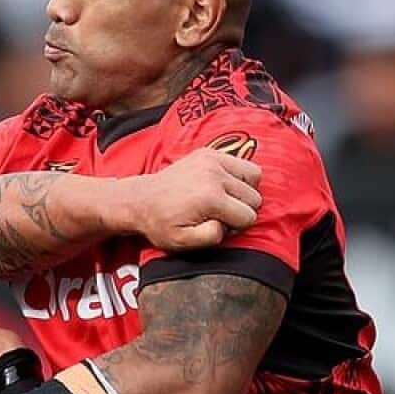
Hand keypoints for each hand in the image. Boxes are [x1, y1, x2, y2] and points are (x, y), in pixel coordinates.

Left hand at [124, 148, 262, 249]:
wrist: (140, 200)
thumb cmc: (160, 223)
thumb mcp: (181, 241)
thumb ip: (209, 237)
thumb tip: (226, 225)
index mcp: (210, 198)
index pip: (248, 217)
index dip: (236, 227)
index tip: (218, 226)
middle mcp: (214, 175)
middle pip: (254, 198)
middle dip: (241, 210)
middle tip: (219, 214)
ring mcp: (212, 160)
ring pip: (254, 177)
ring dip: (244, 191)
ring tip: (225, 199)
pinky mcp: (209, 152)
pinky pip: (243, 163)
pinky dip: (239, 175)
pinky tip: (223, 185)